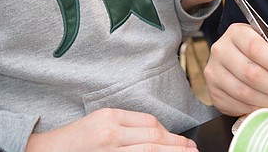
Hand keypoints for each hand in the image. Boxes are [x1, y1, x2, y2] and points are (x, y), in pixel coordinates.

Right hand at [24, 108, 196, 150]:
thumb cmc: (75, 138)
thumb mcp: (100, 120)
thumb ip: (127, 123)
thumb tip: (158, 132)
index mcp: (110, 118)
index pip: (150, 123)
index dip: (170, 133)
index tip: (182, 140)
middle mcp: (111, 135)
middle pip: (153, 138)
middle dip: (177, 145)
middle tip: (192, 150)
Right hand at [204, 23, 267, 116]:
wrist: (234, 59)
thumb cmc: (256, 52)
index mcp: (237, 33)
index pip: (256, 49)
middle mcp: (221, 50)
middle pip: (251, 73)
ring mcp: (214, 72)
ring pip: (244, 92)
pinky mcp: (213, 92)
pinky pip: (236, 105)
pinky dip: (256, 108)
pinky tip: (267, 104)